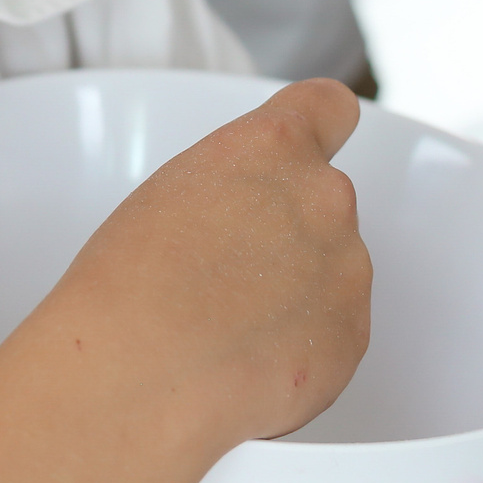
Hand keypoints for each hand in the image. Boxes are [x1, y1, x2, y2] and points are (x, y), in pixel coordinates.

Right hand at [40, 81, 369, 447]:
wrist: (139, 375)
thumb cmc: (129, 284)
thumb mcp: (172, 192)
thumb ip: (235, 186)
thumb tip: (245, 220)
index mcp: (273, 147)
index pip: (330, 107)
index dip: (319, 131)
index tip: (301, 157)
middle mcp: (324, 197)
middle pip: (324, 205)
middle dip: (289, 236)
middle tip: (228, 276)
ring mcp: (347, 270)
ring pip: (332, 274)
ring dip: (297, 296)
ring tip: (228, 331)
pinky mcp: (352, 338)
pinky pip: (334, 335)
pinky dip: (302, 351)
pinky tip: (248, 364)